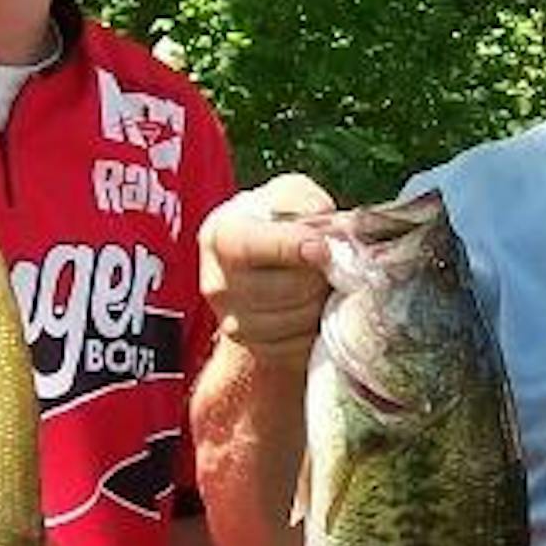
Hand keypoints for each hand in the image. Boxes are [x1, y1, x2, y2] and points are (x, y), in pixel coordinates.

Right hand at [198, 174, 335, 368]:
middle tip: (325, 261)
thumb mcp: (290, 196)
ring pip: (299, 318)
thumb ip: (307, 202)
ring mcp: (233, 321)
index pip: (250, 246)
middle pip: (287, 287)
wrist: (262, 269)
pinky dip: (314, 325)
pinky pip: (300, 343)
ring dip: (320, 300)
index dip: (291, 247)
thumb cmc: (279, 225)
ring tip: (316, 282)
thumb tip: (328, 231)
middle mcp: (218, 283)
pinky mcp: (255, 350)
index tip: (321, 248)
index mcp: (221, 235)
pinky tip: (309, 305)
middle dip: (319, 274)